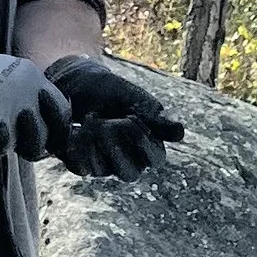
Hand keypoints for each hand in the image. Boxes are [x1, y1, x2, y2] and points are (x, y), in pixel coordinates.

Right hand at [0, 44, 72, 159]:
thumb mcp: (11, 73)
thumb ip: (32, 93)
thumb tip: (52, 118)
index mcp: (32, 79)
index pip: (61, 112)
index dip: (56, 128)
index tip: (48, 134)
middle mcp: (22, 95)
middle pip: (41, 138)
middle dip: (29, 144)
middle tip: (10, 134)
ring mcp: (3, 111)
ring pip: (13, 145)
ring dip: (0, 140)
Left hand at [43, 57, 184, 180]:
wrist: (75, 82)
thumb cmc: (110, 90)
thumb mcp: (133, 98)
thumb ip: (154, 117)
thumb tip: (181, 134)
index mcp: (148, 145)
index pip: (156, 159)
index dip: (144, 142)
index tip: (131, 117)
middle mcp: (128, 160)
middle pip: (130, 174)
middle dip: (117, 148)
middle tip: (108, 122)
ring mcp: (104, 164)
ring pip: (104, 171)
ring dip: (96, 144)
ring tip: (91, 119)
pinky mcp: (81, 162)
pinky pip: (81, 167)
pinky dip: (78, 146)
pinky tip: (75, 128)